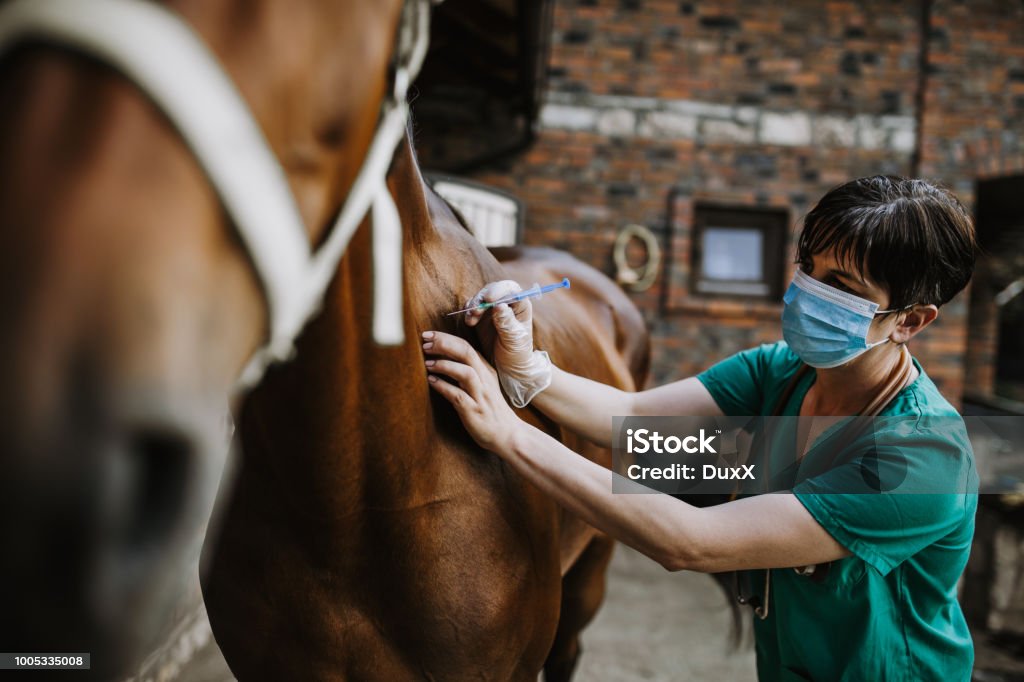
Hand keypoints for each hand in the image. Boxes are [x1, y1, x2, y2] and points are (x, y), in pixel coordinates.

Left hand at [422, 330, 523, 453]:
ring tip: (427, 363)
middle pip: (466, 353)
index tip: (428, 335)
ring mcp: (480, 395)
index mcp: (486, 371)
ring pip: (465, 372)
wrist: (507, 435)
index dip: (446, 338)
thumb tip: (444, 359)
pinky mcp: (474, 411)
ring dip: (445, 365)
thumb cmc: (491, 410)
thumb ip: (468, 372)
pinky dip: (444, 386)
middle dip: (444, 344)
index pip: (467, 346)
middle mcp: (485, 380)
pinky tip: (431, 381)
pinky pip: (458, 395)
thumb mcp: (483, 386)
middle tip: (425, 341)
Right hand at [463, 281, 551, 407]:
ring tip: (471, 321)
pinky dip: (468, 312)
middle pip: (492, 290)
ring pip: (480, 298)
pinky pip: (472, 307)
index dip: (498, 290)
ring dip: (473, 306)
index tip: (488, 300)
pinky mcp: (481, 316)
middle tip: (474, 312)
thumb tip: (499, 305)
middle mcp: (507, 303)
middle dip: (481, 299)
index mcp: (521, 305)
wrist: (508, 367)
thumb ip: (507, 323)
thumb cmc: (517, 353)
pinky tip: (469, 322)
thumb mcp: (514, 340)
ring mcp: (493, 309)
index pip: (510, 289)